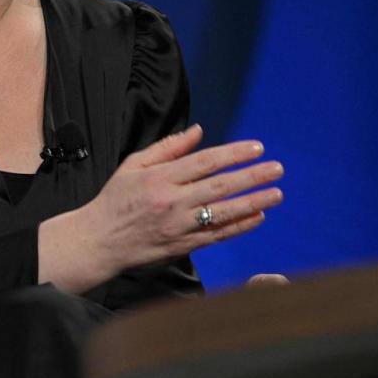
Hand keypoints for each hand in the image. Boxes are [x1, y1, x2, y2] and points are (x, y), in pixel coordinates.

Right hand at [38, 124, 282, 292]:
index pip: (205, 162)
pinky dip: (240, 226)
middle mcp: (172, 202)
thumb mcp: (133, 164)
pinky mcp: (183, 246)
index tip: (257, 148)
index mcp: (160, 178)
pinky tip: (258, 216)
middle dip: (252, 176)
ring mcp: (179, 226)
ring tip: (277, 193)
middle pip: (220, 186)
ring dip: (254, 202)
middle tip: (277, 168)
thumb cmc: (116, 199)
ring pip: (224, 212)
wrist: (100, 241)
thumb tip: (198, 131)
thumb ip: (167, 148)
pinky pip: (218, 235)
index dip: (234, 153)